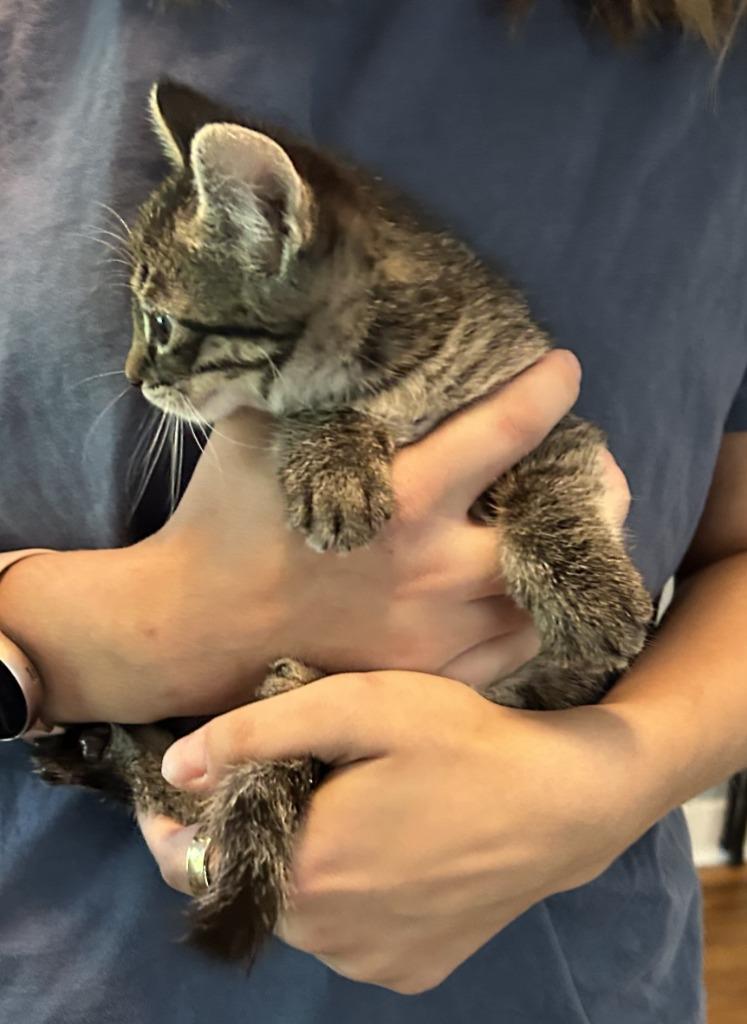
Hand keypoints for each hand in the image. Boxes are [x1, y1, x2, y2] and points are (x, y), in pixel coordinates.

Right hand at [2, 350, 596, 723]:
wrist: (191, 624)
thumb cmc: (224, 518)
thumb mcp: (262, 431)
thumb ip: (320, 388)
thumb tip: (354, 332)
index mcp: (400, 499)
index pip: (503, 433)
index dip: (545, 391)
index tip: (562, 370)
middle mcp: (433, 571)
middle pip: (557, 527)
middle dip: (594, 485)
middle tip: (595, 465)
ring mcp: (436, 633)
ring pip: (544, 594)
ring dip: (563, 554)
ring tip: (565, 526)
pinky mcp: (427, 674)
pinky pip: (513, 649)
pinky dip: (529, 613)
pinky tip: (521, 587)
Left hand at [140, 671, 659, 993]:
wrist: (566, 800)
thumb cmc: (461, 741)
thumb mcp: (359, 705)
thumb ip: (256, 732)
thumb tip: (172, 770)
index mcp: (304, 874)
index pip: (191, 863)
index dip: (175, 824)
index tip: (178, 789)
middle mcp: (327, 937)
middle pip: (248, 885)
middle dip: (248, 835)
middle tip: (287, 781)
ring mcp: (372, 962)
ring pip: (300, 913)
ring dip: (302, 867)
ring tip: (342, 810)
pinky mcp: (413, 972)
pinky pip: (350, 937)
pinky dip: (347, 899)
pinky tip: (383, 852)